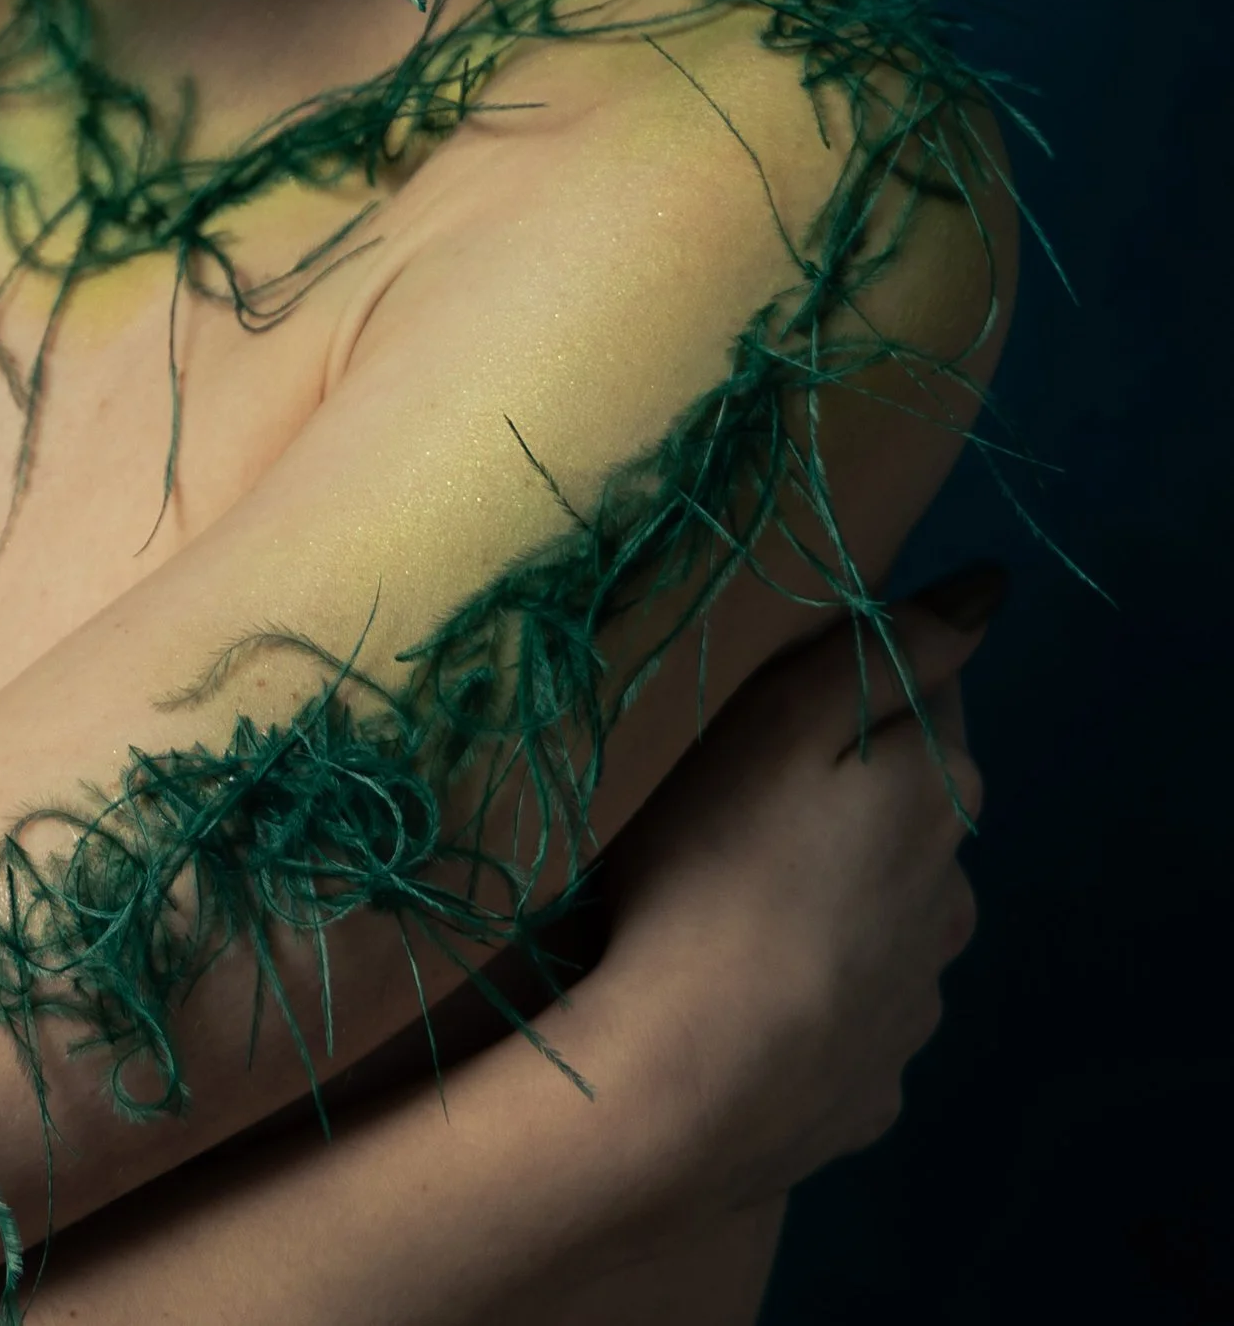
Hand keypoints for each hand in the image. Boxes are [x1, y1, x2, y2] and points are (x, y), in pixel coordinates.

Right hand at [576, 569, 997, 1230]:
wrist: (687, 1079)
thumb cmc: (716, 864)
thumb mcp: (780, 718)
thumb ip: (886, 650)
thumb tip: (989, 594)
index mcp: (941, 793)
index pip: (928, 692)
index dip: (859, 677)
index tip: (775, 687)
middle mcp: (954, 893)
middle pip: (909, 807)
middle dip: (849, 790)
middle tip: (739, 792)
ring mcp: (918, 999)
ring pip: (883, 911)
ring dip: (834, 892)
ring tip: (731, 897)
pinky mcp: (874, 1083)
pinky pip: (845, 1005)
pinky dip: (810, 986)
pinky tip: (744, 988)